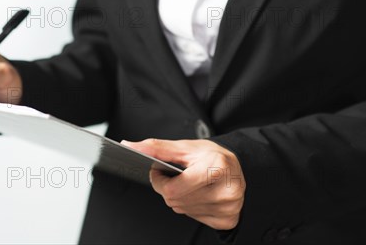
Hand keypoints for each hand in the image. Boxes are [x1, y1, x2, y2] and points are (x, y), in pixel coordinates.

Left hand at [122, 139, 245, 229]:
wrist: (237, 167)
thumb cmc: (210, 155)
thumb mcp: (185, 147)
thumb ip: (156, 148)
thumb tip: (128, 146)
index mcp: (216, 166)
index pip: (172, 189)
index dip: (158, 181)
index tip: (157, 172)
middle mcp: (227, 190)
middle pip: (175, 201)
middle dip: (168, 189)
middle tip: (176, 176)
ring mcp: (229, 207)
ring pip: (183, 210)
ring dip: (179, 198)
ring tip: (190, 184)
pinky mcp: (229, 220)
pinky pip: (195, 218)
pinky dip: (191, 207)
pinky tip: (200, 194)